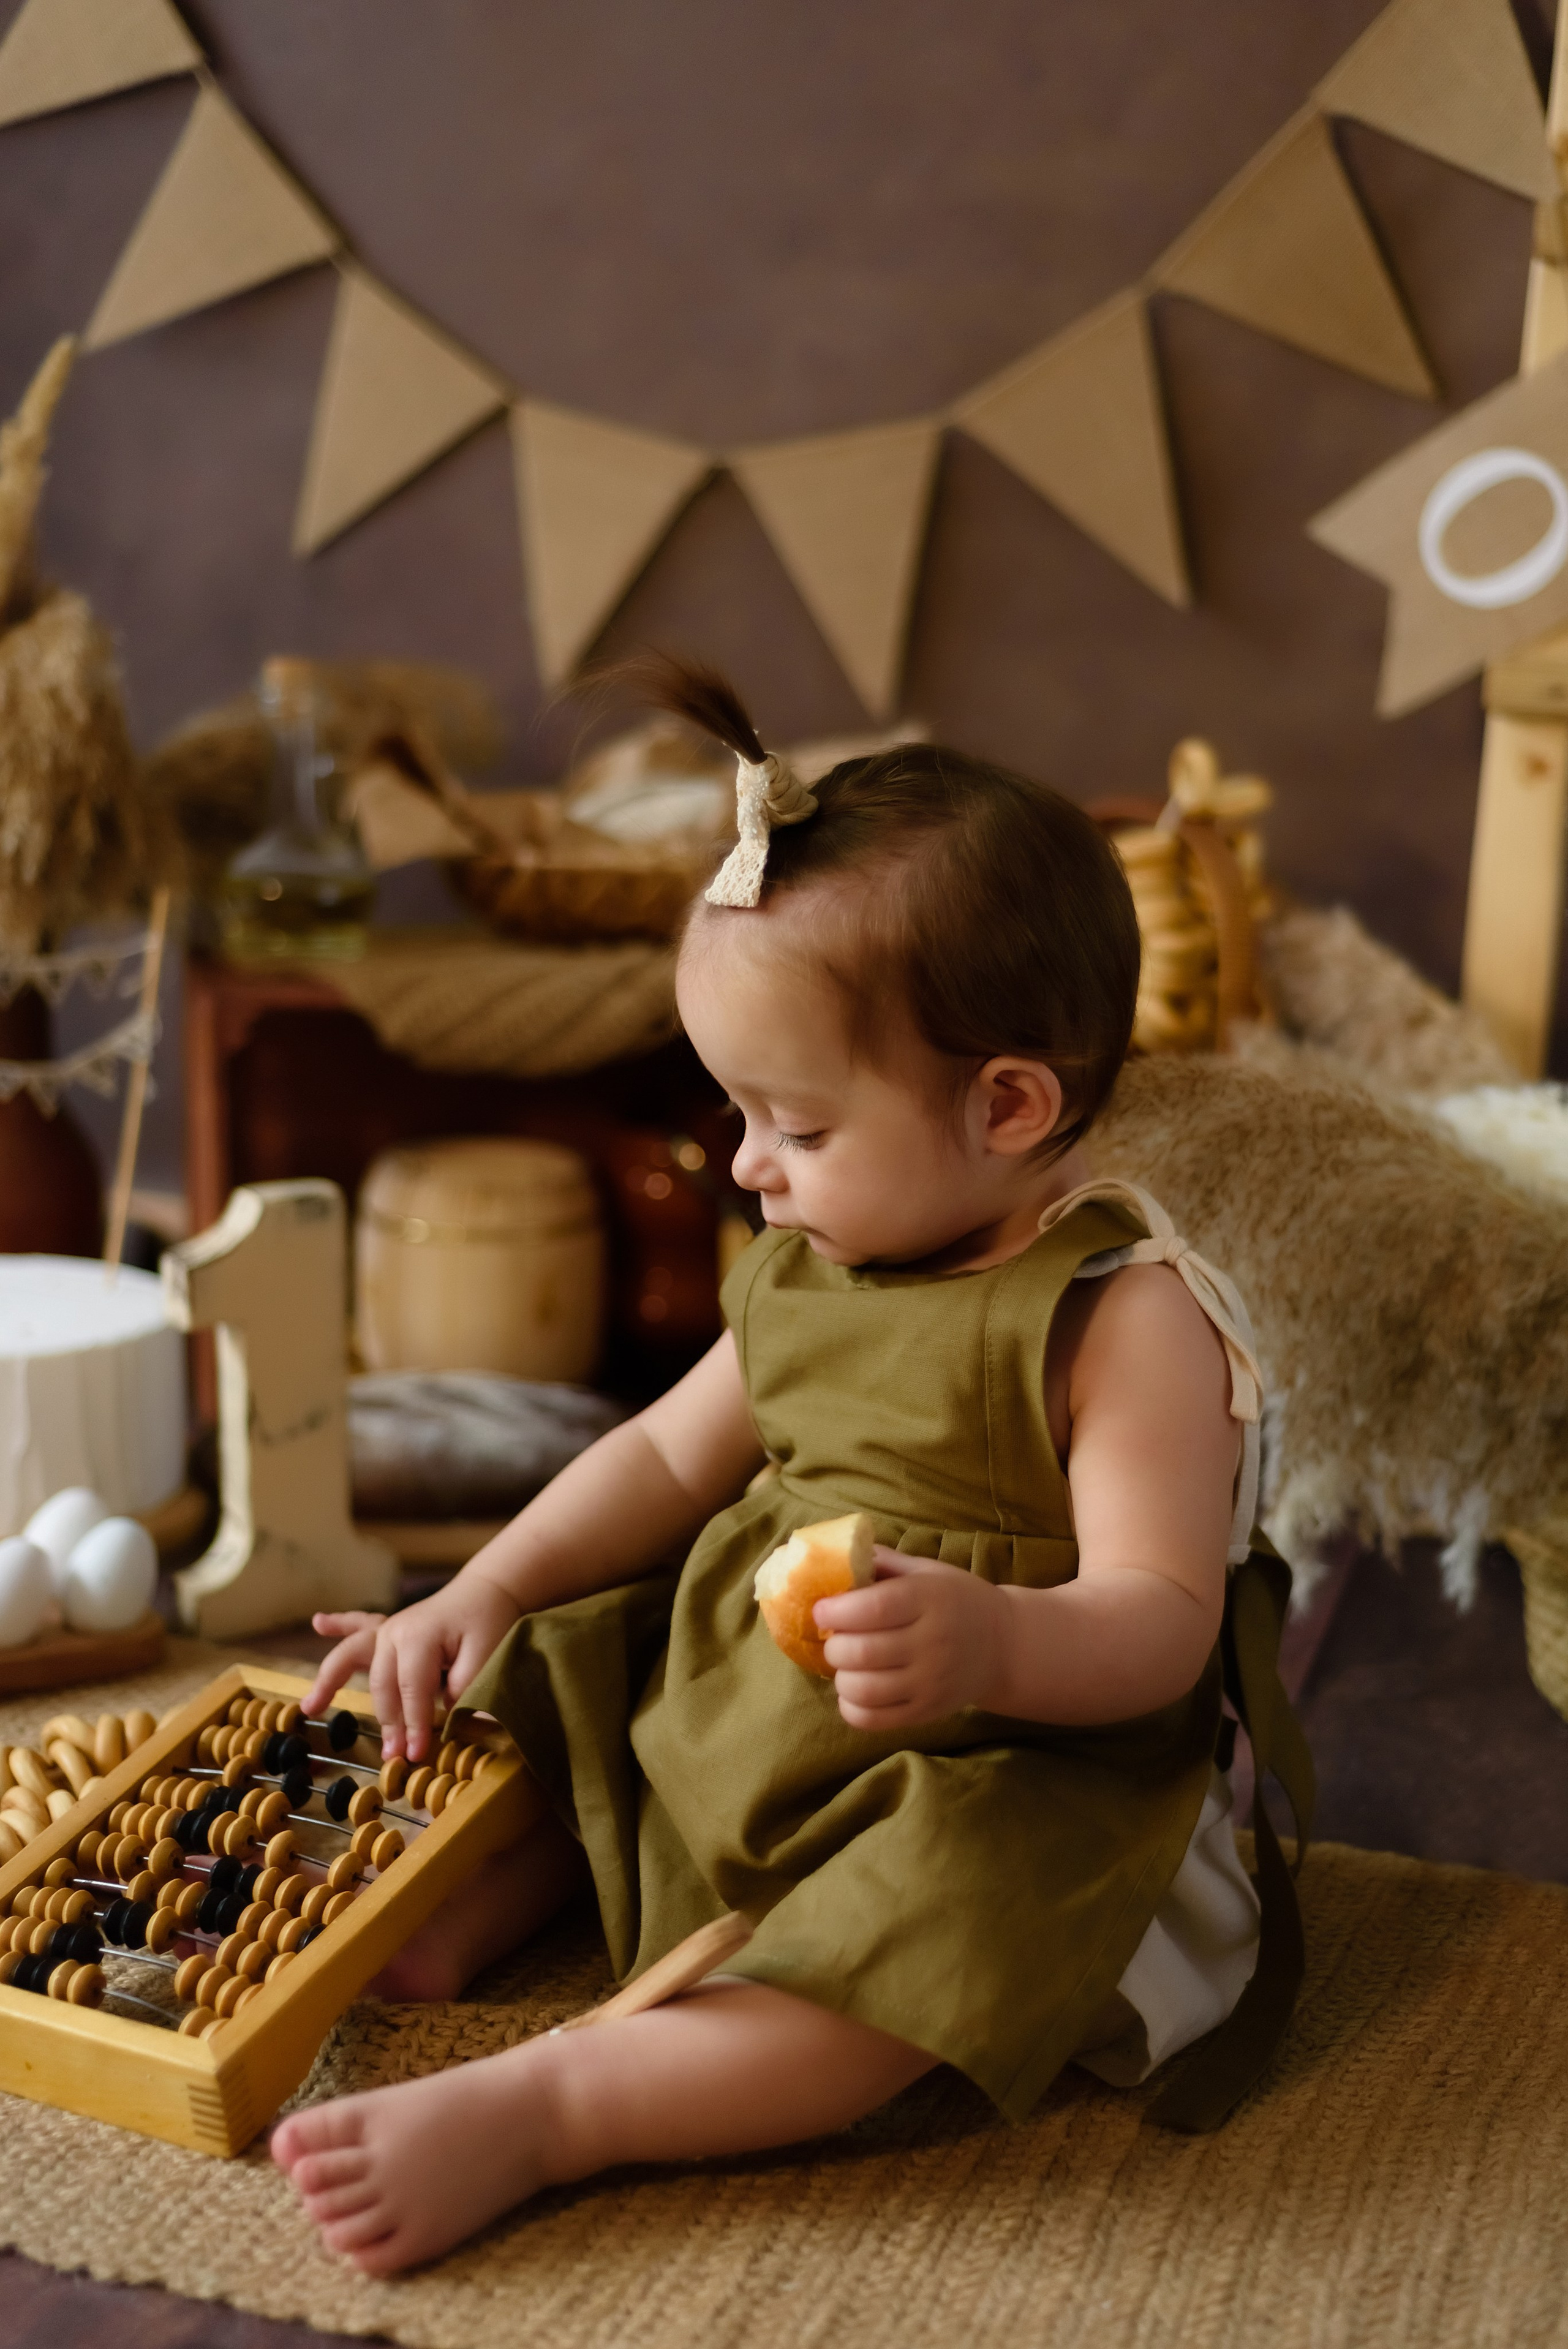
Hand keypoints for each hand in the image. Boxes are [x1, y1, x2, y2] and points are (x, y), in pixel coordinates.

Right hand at [306, 1571, 522, 1761]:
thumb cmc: (488, 1620)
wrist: (487, 1589)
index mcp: (418, 1638)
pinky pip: (357, 1626)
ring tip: (310, 1706)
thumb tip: (450, 1718)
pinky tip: (319, 1622)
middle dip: (388, 1722)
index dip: (415, 1725)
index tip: (417, 1754)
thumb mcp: (486, 1654)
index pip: (412, 1690)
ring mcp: (388, 1629)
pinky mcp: (387, 1629)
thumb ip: (466, 1686)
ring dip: (331, 1681)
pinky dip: (337, 1623)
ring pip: (353, 1657)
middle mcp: (395, 1632)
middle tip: (394, 1756)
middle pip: (383, 1685)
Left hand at [814, 1548, 1007, 1729]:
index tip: (821, 1610)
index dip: (837, 1611)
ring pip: (864, 1689)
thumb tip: (833, 1555)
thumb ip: (883, 1562)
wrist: (1003, 1645)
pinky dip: (851, 1707)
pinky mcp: (926, 1712)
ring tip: (845, 1664)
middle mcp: (933, 1642)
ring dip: (841, 1677)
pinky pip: (874, 1719)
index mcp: (930, 1599)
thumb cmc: (955, 1600)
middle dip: (834, 1646)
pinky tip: (854, 1690)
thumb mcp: (927, 1571)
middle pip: (863, 1652)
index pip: (874, 1608)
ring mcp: (931, 1682)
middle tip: (834, 1638)